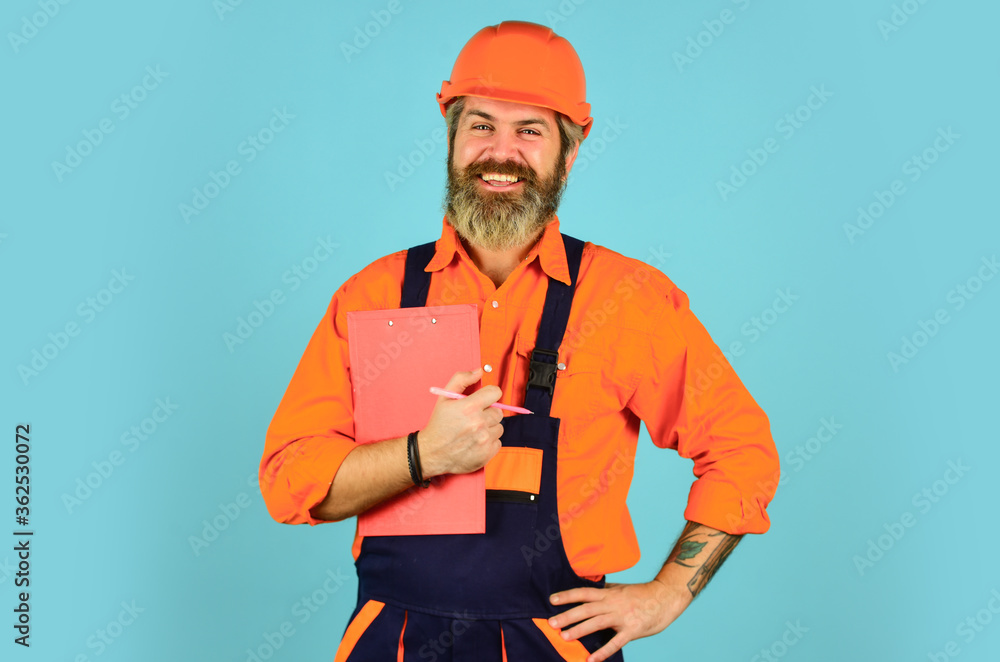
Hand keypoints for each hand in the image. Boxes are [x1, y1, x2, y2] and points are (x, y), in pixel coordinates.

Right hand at [418, 368, 503, 476]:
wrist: (432, 452)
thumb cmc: (439, 425)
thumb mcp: (445, 397)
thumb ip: (462, 379)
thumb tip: (479, 371)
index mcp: (470, 407)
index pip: (496, 393)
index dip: (489, 395)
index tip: (483, 400)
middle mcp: (479, 423)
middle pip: (498, 412)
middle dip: (488, 413)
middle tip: (474, 418)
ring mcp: (484, 440)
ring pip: (499, 428)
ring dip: (489, 428)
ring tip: (473, 431)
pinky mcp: (487, 453)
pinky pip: (498, 442)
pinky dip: (489, 442)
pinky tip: (475, 441)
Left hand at [547, 580, 690, 661]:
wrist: (665, 597)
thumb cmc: (642, 594)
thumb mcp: (620, 589)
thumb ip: (605, 592)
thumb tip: (588, 591)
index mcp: (609, 593)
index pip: (584, 593)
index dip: (567, 596)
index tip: (551, 600)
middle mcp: (613, 603)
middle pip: (586, 609)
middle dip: (568, 616)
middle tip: (551, 623)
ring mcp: (622, 617)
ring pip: (597, 623)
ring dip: (579, 630)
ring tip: (565, 637)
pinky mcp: (632, 630)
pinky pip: (615, 642)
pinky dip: (603, 652)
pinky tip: (591, 660)